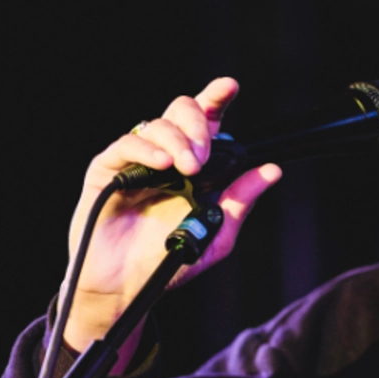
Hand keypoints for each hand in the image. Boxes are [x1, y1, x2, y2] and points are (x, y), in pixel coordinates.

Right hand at [61, 77, 281, 367]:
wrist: (131, 289)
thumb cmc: (169, 262)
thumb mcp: (216, 234)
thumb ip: (240, 201)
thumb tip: (272, 170)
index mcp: (193, 166)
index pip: (206, 122)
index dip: (215, 99)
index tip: (229, 87)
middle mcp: (165, 157)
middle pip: (180, 112)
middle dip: (197, 125)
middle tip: (203, 157)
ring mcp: (135, 162)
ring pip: (155, 126)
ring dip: (176, 140)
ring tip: (187, 168)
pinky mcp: (106, 171)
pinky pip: (125, 146)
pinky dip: (145, 149)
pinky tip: (162, 164)